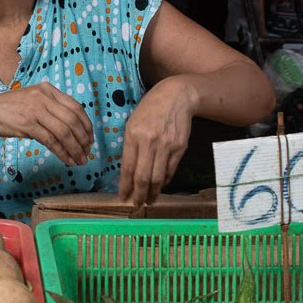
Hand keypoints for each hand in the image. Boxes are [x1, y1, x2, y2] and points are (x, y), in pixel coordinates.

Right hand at [0, 83, 93, 164]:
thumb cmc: (12, 109)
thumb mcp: (34, 100)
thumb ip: (52, 108)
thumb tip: (74, 129)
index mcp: (48, 90)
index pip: (76, 107)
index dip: (87, 125)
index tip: (90, 139)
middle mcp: (44, 97)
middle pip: (73, 120)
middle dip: (84, 139)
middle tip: (87, 152)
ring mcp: (35, 110)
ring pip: (64, 132)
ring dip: (75, 149)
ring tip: (80, 160)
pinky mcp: (27, 124)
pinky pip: (51, 141)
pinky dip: (62, 152)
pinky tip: (67, 160)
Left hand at [119, 78, 195, 205]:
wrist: (176, 97)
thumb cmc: (150, 109)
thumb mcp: (133, 123)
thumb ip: (130, 146)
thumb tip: (129, 172)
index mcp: (133, 135)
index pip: (127, 168)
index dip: (124, 186)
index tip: (122, 198)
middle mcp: (150, 142)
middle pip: (143, 177)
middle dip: (138, 195)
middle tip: (135, 205)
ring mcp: (167, 146)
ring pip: (158, 177)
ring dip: (152, 193)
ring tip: (148, 201)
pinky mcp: (180, 148)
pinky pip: (170, 170)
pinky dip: (164, 181)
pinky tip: (159, 187)